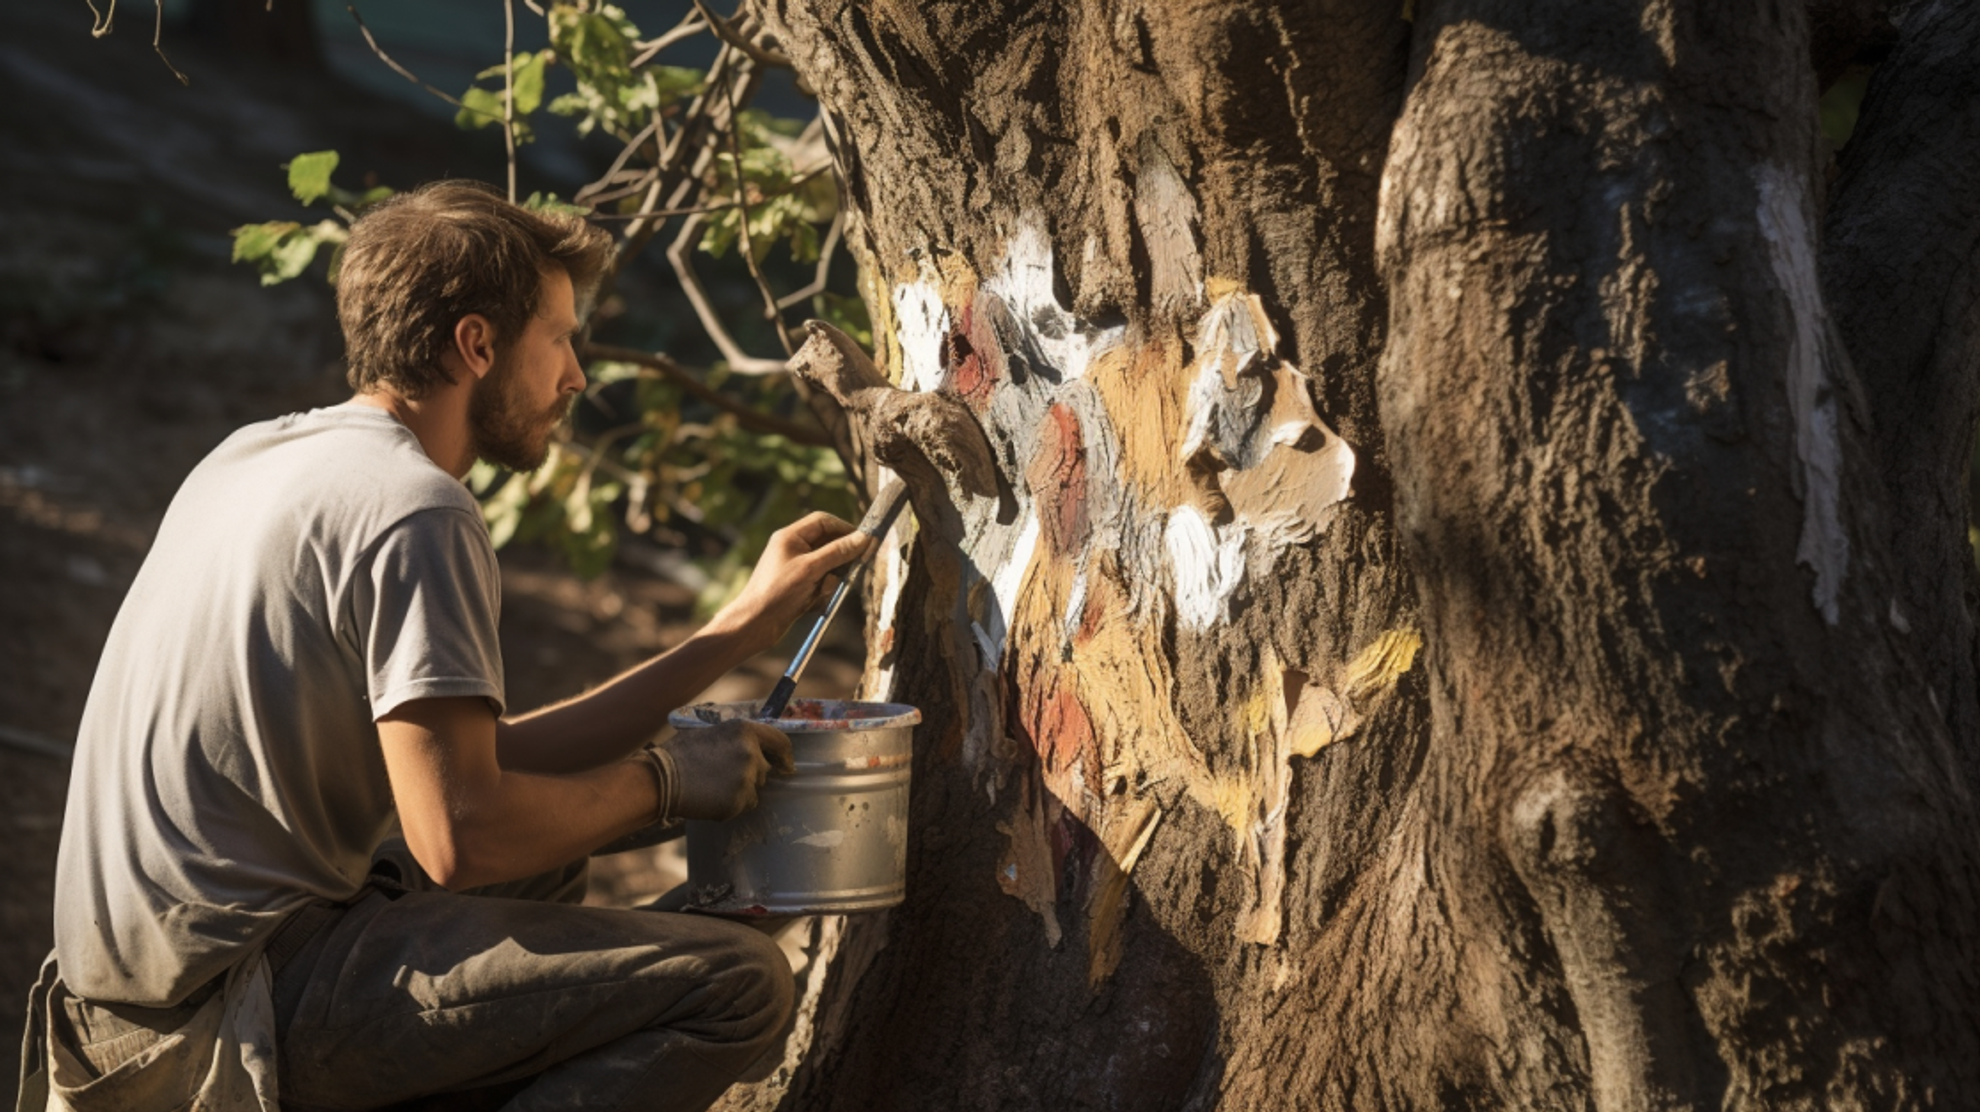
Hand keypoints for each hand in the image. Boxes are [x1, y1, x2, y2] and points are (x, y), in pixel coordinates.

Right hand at [663, 719, 794, 820]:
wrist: (661, 779)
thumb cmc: (681, 754)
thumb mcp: (713, 732)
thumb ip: (738, 739)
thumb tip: (758, 748)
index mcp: (745, 731)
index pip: (780, 743)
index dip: (785, 756)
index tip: (786, 766)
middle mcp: (751, 753)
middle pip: (765, 770)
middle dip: (751, 776)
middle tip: (725, 778)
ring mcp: (746, 778)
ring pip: (755, 790)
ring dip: (741, 792)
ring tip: (713, 786)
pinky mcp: (739, 801)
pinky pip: (744, 806)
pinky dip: (731, 805)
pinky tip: (710, 798)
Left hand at [717, 511, 873, 649]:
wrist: (753, 625)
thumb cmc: (777, 592)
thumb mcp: (811, 569)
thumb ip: (838, 551)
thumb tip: (864, 537)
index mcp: (790, 536)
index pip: (823, 521)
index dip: (845, 529)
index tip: (863, 542)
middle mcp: (793, 548)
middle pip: (828, 543)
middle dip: (840, 558)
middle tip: (851, 570)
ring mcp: (796, 568)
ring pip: (827, 565)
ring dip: (831, 578)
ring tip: (822, 591)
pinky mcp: (798, 586)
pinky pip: (821, 582)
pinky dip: (823, 591)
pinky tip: (813, 602)